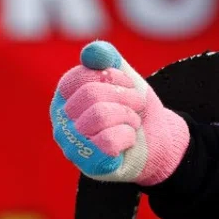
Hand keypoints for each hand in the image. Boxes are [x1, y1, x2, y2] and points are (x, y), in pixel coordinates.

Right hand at [50, 41, 190, 185]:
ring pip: (100, 116)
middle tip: (136, 106)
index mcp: (64, 98)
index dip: (112, 77)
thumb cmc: (133, 110)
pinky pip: (109, 141)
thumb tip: (91, 52)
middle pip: (91, 94)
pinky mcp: (88, 165)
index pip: (81, 76)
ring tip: (132, 123)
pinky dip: (128, 137)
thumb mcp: (124, 78)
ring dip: (128, 116)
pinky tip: (128, 141)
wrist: (157, 142)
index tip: (126, 86)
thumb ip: (108, 60)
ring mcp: (71, 147)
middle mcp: (61, 122)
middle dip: (125, 96)